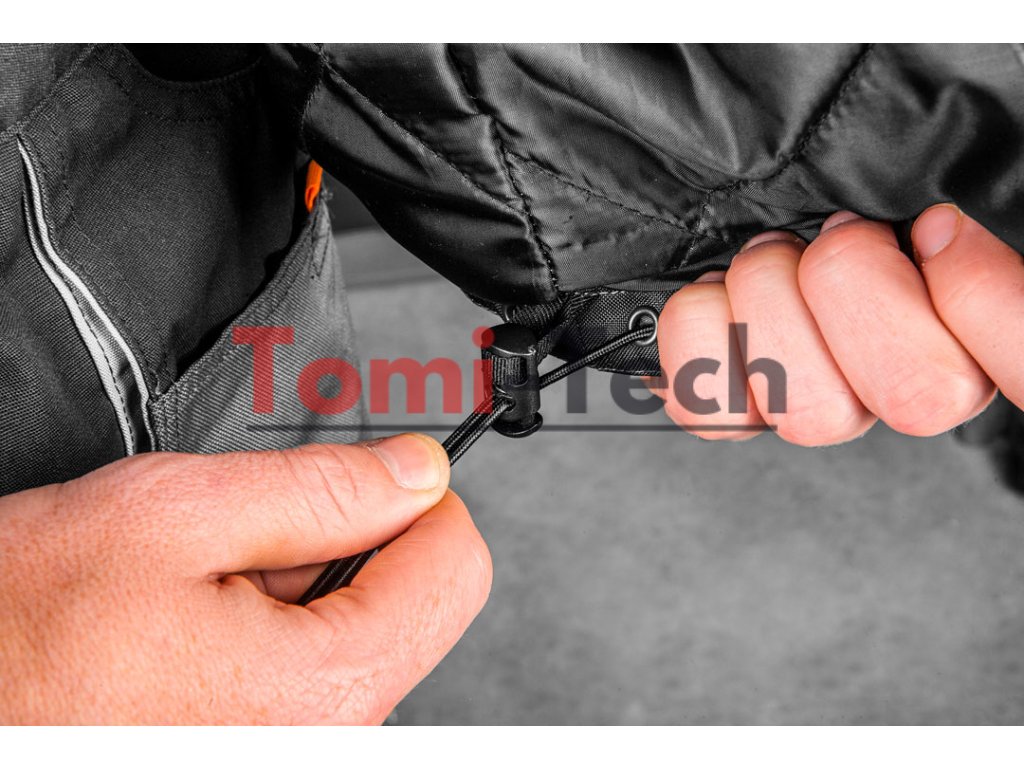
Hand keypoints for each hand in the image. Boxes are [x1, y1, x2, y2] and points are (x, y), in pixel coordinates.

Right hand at [0, 435, 490, 723]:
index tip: (370, 480)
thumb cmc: (23, 631)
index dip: (416, 501)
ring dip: (293, 584)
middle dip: (339, 545)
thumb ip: (322, 489)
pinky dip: (268, 626)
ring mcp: (297, 752)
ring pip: (354, 631)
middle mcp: (326, 740)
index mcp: (324, 686)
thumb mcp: (177, 515)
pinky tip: (195, 624)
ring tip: (199, 588)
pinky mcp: (262, 748)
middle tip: (241, 540)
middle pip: (408, 600)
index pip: (456, 567)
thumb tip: (417, 471)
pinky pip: (308, 671)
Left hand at [652, 206, 1023, 444]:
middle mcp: (908, 387)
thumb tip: (937, 228)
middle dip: (851, 284)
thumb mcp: (917, 201)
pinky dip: (700, 337)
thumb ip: (947, 225)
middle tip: (830, 234)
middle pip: (916, 395)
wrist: (761, 221)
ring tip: (764, 257)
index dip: (980, 296)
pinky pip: (715, 413)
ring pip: (813, 413)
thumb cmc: (851, 204)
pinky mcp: (743, 414)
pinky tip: (712, 295)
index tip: (932, 227)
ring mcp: (825, 409)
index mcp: (977, 337)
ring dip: (770, 303)